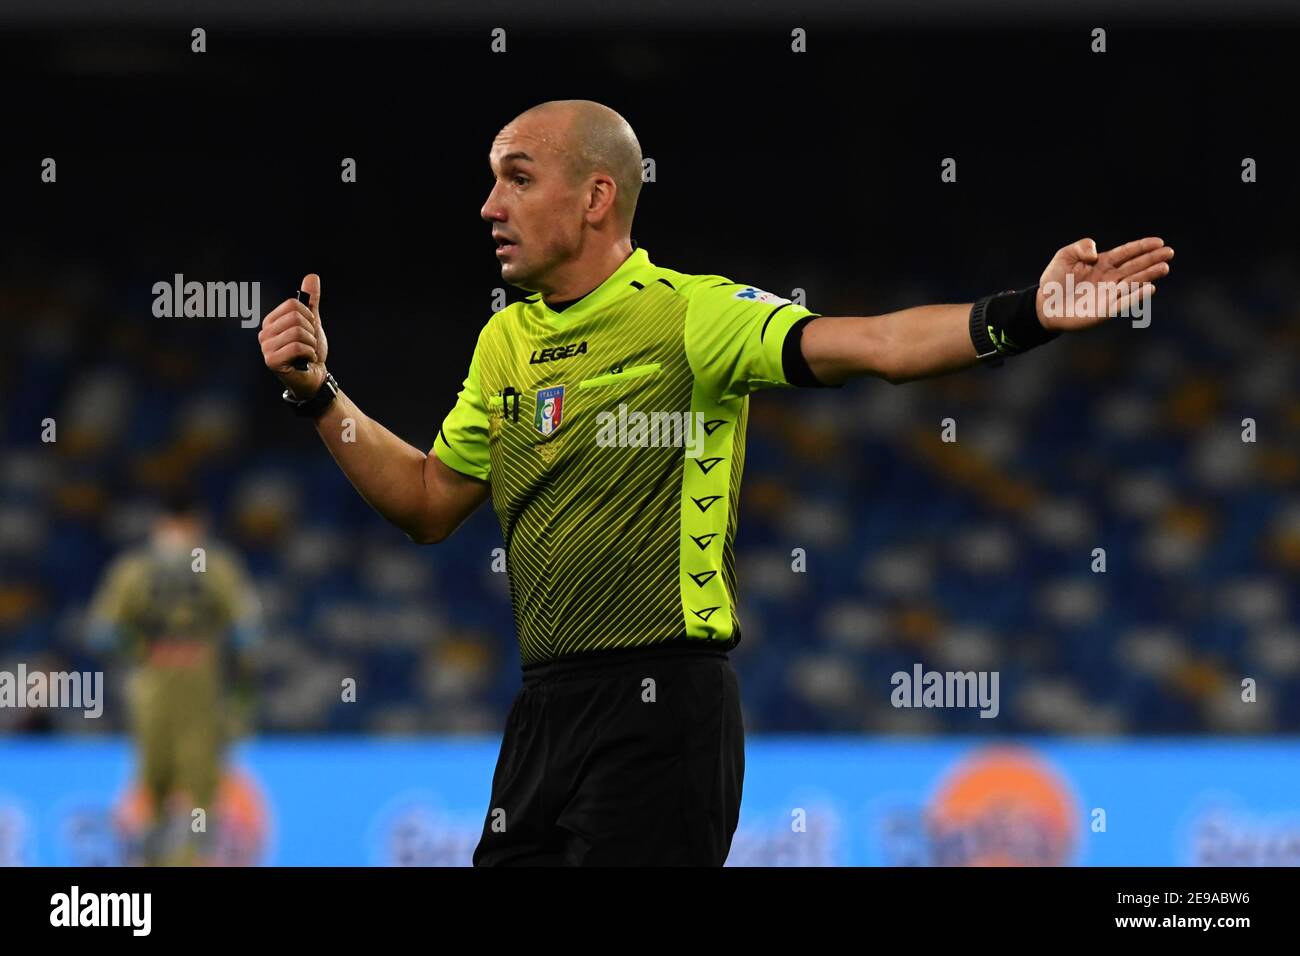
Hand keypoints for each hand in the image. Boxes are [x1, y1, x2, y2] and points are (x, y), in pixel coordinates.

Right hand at [259, 273, 327, 397]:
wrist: (315, 377)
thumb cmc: (310, 352)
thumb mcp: (313, 323)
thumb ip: (311, 301)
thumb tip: (312, 276)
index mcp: (271, 321)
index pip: (294, 304)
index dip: (309, 317)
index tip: (309, 330)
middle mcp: (264, 333)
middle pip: (296, 317)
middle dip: (311, 331)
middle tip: (309, 344)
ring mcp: (266, 348)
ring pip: (297, 332)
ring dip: (311, 344)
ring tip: (307, 353)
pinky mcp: (271, 361)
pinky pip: (297, 347)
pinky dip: (308, 353)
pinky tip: (305, 361)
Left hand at [1036, 237, 1173, 330]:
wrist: (1044, 306)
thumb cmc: (1054, 281)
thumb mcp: (1064, 256)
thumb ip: (1080, 247)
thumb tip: (1096, 253)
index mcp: (1102, 263)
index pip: (1126, 253)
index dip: (1142, 247)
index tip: (1159, 242)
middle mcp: (1110, 278)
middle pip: (1135, 266)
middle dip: (1152, 259)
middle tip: (1169, 252)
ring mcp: (1109, 294)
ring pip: (1133, 282)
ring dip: (1149, 275)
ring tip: (1164, 267)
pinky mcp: (1105, 310)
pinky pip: (1124, 302)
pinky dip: (1136, 296)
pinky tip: (1150, 288)